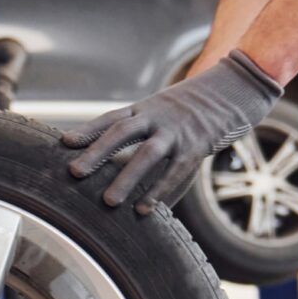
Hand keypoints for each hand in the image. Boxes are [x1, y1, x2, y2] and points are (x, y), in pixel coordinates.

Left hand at [62, 51, 281, 213]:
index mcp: (144, 108)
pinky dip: (160, 191)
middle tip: (74, 173)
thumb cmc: (190, 109)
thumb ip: (138, 132)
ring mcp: (177, 131)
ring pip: (148, 154)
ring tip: (108, 202)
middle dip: (97, 152)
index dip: (87, 130)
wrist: (233, 89)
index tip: (64, 143)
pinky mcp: (197, 146)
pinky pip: (176, 171)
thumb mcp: (161, 110)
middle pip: (122, 131)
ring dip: (127, 178)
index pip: (110, 118)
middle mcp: (157, 116)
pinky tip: (144, 209)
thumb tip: (109, 161)